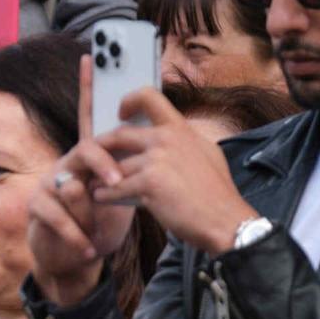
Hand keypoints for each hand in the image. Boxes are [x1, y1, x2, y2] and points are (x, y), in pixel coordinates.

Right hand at [26, 57, 142, 303]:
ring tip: (97, 230)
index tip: (91, 57)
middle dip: (102, 166)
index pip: (91, 116)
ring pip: (70, 186)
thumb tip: (155, 145)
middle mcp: (66, 163)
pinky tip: (88, 249)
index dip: (90, 87)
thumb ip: (131, 170)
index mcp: (90, 157)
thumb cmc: (100, 222)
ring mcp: (48, 184)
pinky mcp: (37, 207)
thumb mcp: (122, 195)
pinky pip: (58, 216)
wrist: (75, 257)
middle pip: (85, 150)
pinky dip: (77, 236)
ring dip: (88, 213)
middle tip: (117, 183)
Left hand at [95, 87, 258, 254]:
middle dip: (100, 151)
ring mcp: (158, 159)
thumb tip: (166, 133)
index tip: (120, 114)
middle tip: (93, 163)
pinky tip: (103, 199)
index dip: (128, 101)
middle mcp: (168, 139)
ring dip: (101, 180)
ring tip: (97, 188)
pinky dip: (104, 195)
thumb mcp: (205, 154)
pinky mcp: (149, 183)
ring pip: (113, 168)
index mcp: (180, 129)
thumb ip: (182, 142)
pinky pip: (113, 188)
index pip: (149, 97)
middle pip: (118, 136)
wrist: (226, 221)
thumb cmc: (215, 193)